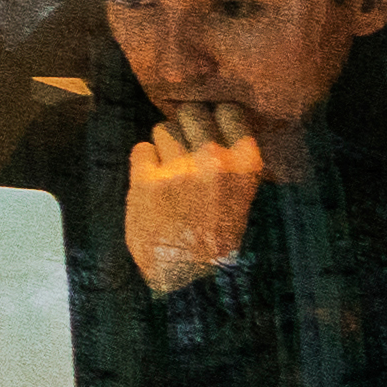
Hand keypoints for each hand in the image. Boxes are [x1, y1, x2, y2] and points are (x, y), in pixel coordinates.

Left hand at [125, 118, 267, 293]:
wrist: (191, 275)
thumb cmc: (219, 237)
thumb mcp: (242, 196)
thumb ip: (232, 162)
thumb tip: (218, 128)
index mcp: (246, 164)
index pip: (229, 111)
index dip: (215, 117)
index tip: (211, 127)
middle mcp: (214, 160)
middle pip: (191, 112)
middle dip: (184, 125)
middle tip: (183, 145)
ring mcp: (179, 168)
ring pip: (162, 128)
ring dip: (163, 145)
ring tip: (168, 169)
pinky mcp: (147, 180)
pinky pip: (141, 149)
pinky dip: (144, 162)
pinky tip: (152, 182)